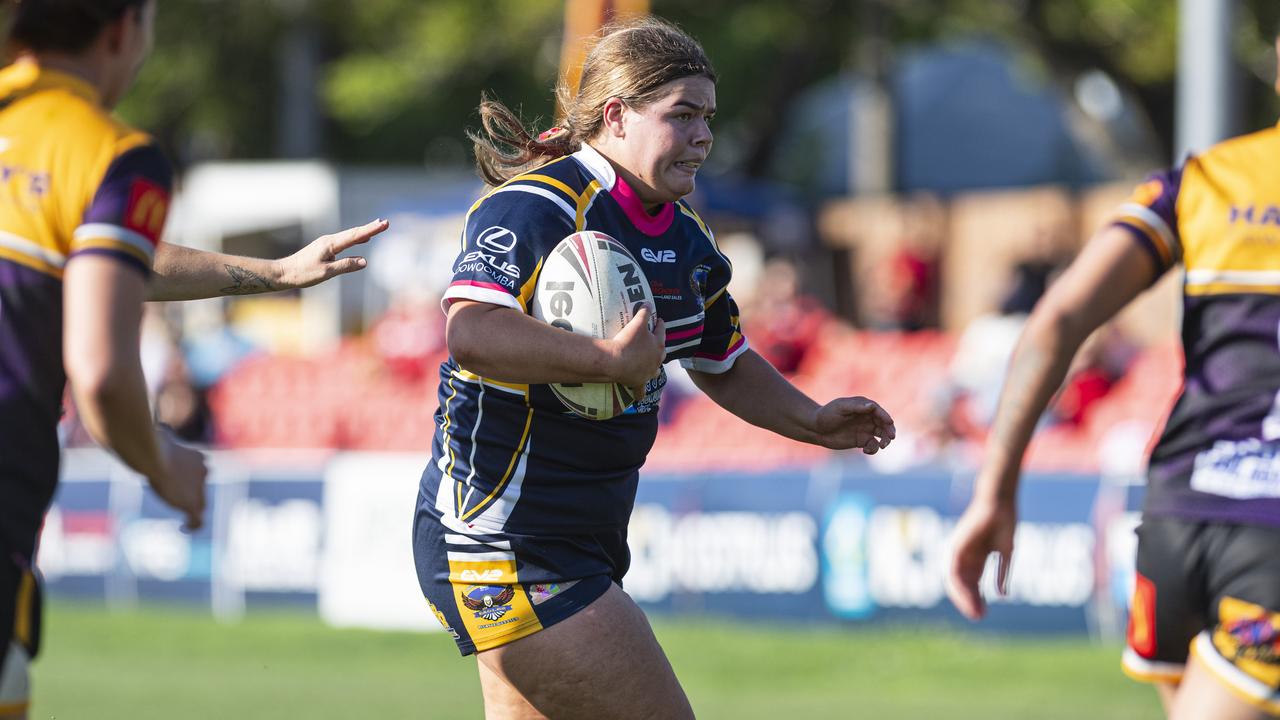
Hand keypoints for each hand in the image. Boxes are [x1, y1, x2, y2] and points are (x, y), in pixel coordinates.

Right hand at [148, 430, 208, 531]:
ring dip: (191, 509)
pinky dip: (192, 526)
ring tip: (182, 517)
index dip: (189, 478)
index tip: (173, 481)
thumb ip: (163, 434)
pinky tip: (183, 528)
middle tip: (175, 499)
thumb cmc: (153, 443)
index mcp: (198, 459)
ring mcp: (198, 490)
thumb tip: (160, 427)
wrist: (153, 457)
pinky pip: (197, 520)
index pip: (199, 471)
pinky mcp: (191, 504)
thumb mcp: (160, 434)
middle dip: (191, 494)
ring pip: (200, 504)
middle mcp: (203, 473)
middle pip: (200, 489)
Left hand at [276, 219, 388, 288]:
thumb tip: (364, 261)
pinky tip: (361, 239)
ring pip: (349, 236)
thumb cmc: (303, 274)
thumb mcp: (326, 272)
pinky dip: (355, 239)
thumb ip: (345, 266)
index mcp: (330, 244)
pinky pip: (344, 241)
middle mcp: (329, 240)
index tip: (383, 224)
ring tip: (376, 227)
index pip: (355, 236)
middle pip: (353, 233)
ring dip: (363, 232)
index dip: (371, 230)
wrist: (284, 273)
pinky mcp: (325, 248)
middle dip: (370, 228)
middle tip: (385, 222)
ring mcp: (326, 243)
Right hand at [608, 306, 665, 397]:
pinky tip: (640, 398)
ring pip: (655, 371)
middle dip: (660, 346)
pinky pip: (640, 390)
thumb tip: (648, 302)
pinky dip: (640, 393)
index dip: (660, 324)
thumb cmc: (628, 341)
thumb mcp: (637, 323)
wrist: (615, 362)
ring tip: (653, 366)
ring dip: (654, 368)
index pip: (661, 331)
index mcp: (658, 345)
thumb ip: (644, 312)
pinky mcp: (638, 382)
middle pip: (661, 352)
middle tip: (657, 341)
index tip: (659, 319)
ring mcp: (648, 372)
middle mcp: (656, 360)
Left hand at [812, 397, 894, 452]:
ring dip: (885, 441)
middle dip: (889, 431)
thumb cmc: (827, 414)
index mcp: (864, 406)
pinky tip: (865, 450)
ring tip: (881, 446)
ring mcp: (865, 429)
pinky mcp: (862, 441)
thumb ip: (856, 406)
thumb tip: (872, 406)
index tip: (889, 423)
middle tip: (890, 438)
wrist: (816, 429)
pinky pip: (873, 445)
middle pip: (884, 424)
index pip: (879, 411)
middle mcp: (867, 418)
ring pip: (882, 435)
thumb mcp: (840, 407)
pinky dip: (873, 449)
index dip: (885, 417)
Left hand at [946, 494, 1016, 620]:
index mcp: (976, 560)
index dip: (977, 600)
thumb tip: (1002, 595)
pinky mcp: (955, 547)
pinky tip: (969, 596)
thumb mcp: (1006, 554)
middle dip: (970, 602)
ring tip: (974, 612)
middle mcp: (965, 558)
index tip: (983, 614)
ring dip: (964, 598)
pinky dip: (959, 586)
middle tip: (979, 617)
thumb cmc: (1005, 525)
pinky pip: (953, 571)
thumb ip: (1002, 574)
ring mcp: (959, 553)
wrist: (1000, 505)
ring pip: (956, 582)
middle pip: (964, 586)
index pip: (972, 585)